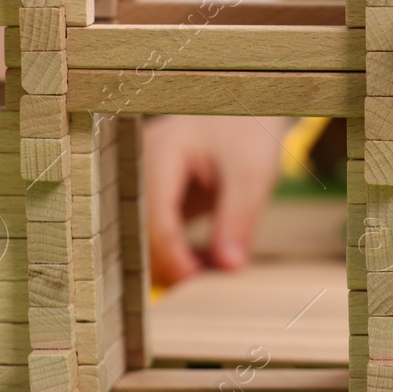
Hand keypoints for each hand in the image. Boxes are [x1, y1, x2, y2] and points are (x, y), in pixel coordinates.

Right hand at [142, 114, 287, 285]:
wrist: (246, 106)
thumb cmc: (248, 131)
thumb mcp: (252, 174)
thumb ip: (238, 220)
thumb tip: (227, 268)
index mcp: (160, 153)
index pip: (154, 217)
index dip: (172, 256)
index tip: (196, 282)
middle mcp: (141, 167)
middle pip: (140, 231)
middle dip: (169, 264)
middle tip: (205, 286)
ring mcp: (143, 182)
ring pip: (143, 237)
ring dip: (172, 261)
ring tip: (211, 272)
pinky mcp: (153, 196)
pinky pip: (154, 233)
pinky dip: (176, 253)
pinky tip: (207, 260)